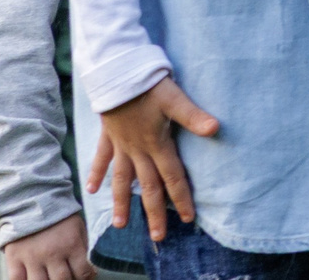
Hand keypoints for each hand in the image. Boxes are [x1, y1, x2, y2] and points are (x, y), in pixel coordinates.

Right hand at [1, 213, 94, 279]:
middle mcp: (52, 253)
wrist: (32, 199)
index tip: (83, 277)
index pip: (83, 273)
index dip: (86, 278)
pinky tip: (32, 278)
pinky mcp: (14, 259)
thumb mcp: (78, 228)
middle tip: (66, 276)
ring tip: (50, 277)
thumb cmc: (59, 216)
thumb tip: (90, 272)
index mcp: (71, 244)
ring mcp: (32, 258)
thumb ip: (84, 249)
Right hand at [90, 75, 219, 241]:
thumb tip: (216, 129)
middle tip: (158, 237)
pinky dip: (97, 173)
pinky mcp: (108, 135)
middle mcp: (138, 150)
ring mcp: (121, 144)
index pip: (172, 177)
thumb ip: (193, 116)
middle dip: (154, 212)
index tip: (187, 219)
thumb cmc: (147, 84)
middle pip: (147, 187)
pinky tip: (92, 188)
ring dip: (122, 202)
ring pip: (121, 180)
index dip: (181, 198)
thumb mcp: (174, 98)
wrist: (115, 72)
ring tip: (121, 224)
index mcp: (156, 144)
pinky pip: (102, 158)